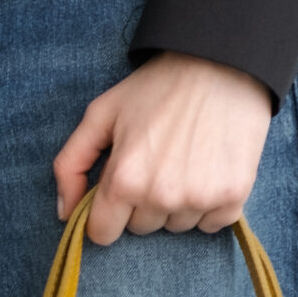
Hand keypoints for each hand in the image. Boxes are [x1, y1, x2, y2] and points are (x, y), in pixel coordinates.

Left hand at [53, 52, 273, 246]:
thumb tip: (65, 213)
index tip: (120, 188)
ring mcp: (199, 199)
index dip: (108, 211)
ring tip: (186, 159)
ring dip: (177, 203)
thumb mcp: (101, 114)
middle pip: (141, 228)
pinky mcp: (232, 197)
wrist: (221, 63)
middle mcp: (161, 196)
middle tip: (158, 159)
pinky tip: (209, 169)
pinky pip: (211, 224)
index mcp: (124, 179)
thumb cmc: (157, 87)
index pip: (103, 232)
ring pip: (176, 226)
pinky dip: (210, 205)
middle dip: (142, 202)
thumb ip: (71, 164)